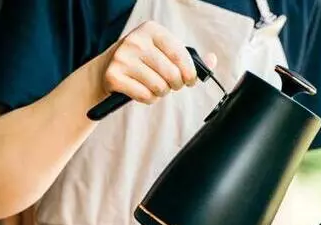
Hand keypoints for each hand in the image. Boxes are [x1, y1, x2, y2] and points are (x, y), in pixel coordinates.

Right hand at [101, 21, 217, 104]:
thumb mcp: (165, 52)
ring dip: (161, 93)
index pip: (180, 55)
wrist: (108, 67)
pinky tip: (142, 91)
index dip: (190, 73)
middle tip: (169, 84)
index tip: (189, 80)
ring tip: (154, 86)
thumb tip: (212, 60)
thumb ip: (190, 57)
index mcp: (152, 30)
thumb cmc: (145, 61)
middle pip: (172, 74)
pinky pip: (145, 96)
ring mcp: (123, 58)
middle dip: (175, 85)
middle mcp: (136, 40)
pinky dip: (148, 99)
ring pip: (159, 88)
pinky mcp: (114, 76)